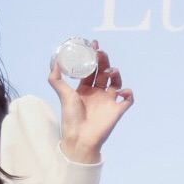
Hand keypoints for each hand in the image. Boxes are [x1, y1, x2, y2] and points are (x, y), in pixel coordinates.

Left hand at [47, 40, 133, 162]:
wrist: (80, 138)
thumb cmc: (71, 118)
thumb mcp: (62, 95)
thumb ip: (56, 79)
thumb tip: (55, 61)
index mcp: (85, 89)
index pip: (91, 69)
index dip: (93, 57)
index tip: (93, 45)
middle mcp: (97, 93)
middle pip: (104, 72)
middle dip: (104, 61)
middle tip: (101, 53)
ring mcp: (108, 101)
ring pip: (117, 82)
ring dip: (116, 73)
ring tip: (109, 71)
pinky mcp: (117, 110)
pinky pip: (128, 99)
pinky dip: (128, 93)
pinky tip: (121, 91)